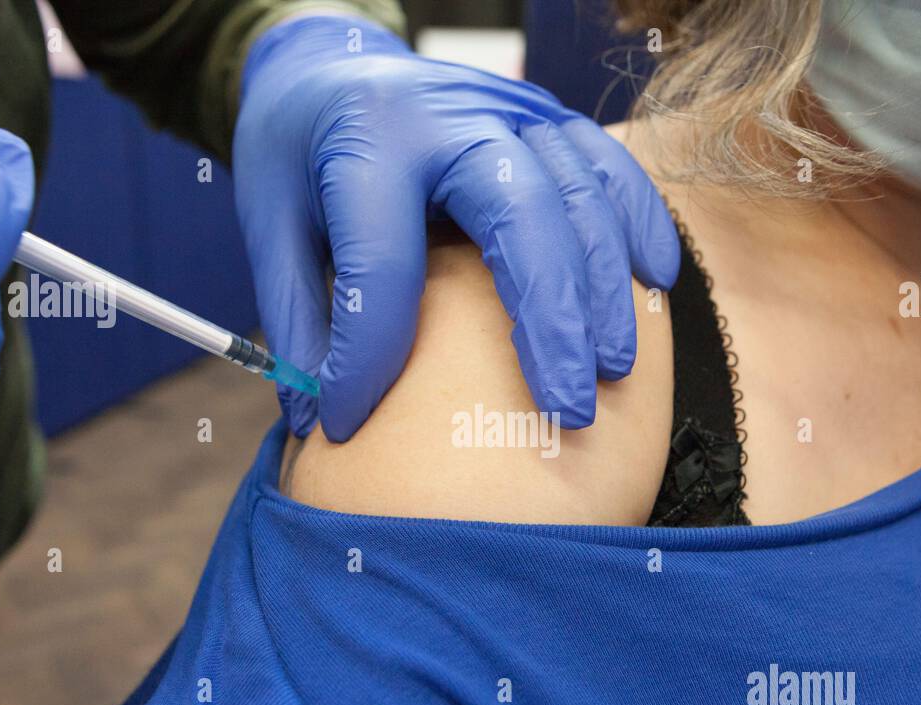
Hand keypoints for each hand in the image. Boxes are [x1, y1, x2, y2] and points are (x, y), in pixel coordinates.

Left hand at [234, 15, 679, 440]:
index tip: (350, 421)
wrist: (329, 67)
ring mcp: (510, 107)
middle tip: (567, 410)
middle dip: (552, 322)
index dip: (368, 357)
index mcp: (368, 140)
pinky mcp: (546, 115)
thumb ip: (294, 314)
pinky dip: (637, 221)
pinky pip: (609, 164)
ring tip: (612, 371)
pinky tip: (652, 282)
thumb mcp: (267, 221)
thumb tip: (314, 415)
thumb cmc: (297, 152)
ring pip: (579, 193)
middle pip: (521, 217)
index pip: (381, 266)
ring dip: (605, 288)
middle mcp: (451, 113)